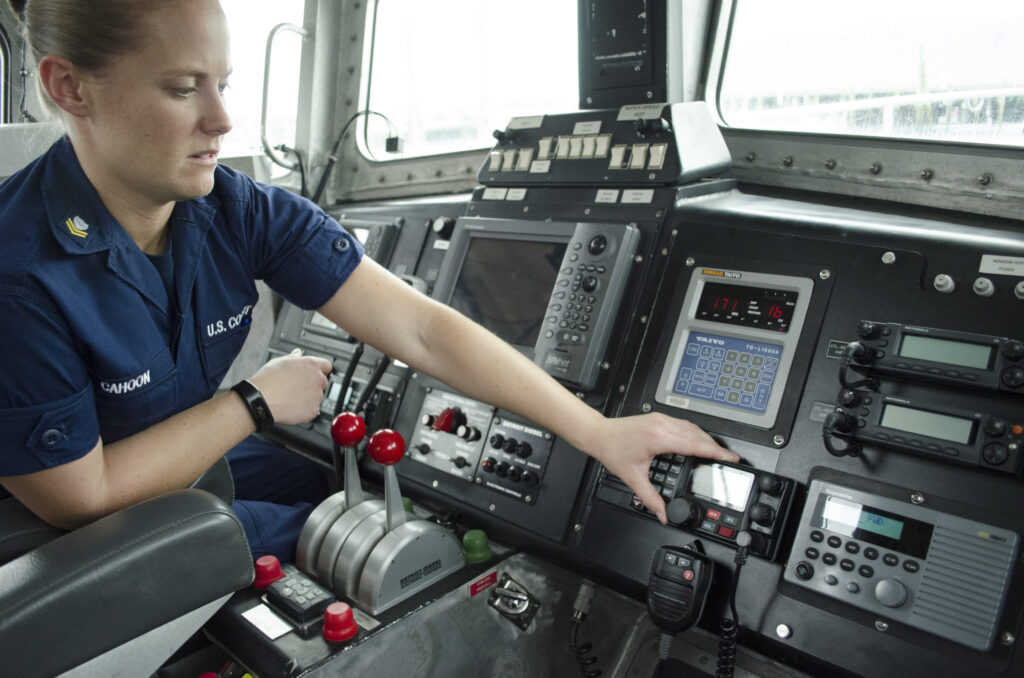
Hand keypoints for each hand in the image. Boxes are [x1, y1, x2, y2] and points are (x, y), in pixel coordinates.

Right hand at [248, 349, 332, 424]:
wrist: (261, 400)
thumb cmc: (268, 381)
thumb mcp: (279, 361)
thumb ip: (293, 357)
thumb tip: (297, 354)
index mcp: (311, 365)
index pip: (327, 365)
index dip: (320, 370)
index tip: (315, 373)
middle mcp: (317, 379)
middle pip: (323, 382)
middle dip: (313, 384)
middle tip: (298, 387)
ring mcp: (317, 396)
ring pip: (318, 397)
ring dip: (310, 397)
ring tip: (292, 397)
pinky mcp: (313, 410)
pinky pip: (313, 410)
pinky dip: (306, 410)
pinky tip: (293, 406)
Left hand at [584, 413, 738, 524]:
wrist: (599, 434)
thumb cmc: (613, 450)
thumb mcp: (633, 478)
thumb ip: (651, 499)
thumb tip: (663, 514)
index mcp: (659, 438)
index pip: (696, 444)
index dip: (716, 452)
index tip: (730, 457)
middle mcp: (663, 425)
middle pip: (698, 435)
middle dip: (715, 447)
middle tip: (728, 459)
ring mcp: (661, 419)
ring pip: (692, 428)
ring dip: (706, 440)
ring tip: (716, 453)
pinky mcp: (659, 418)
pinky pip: (684, 425)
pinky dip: (695, 434)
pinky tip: (697, 442)